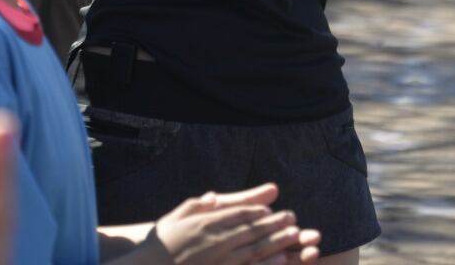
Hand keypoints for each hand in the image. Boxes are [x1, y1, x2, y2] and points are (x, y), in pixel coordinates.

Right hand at [151, 183, 320, 263]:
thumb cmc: (160, 245)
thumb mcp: (174, 219)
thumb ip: (196, 207)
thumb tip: (214, 196)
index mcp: (206, 223)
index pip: (238, 214)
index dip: (257, 211)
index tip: (272, 210)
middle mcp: (215, 240)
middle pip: (251, 229)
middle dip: (274, 223)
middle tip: (293, 218)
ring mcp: (219, 259)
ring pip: (254, 248)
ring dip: (276, 240)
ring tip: (294, 234)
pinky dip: (265, 264)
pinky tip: (281, 260)